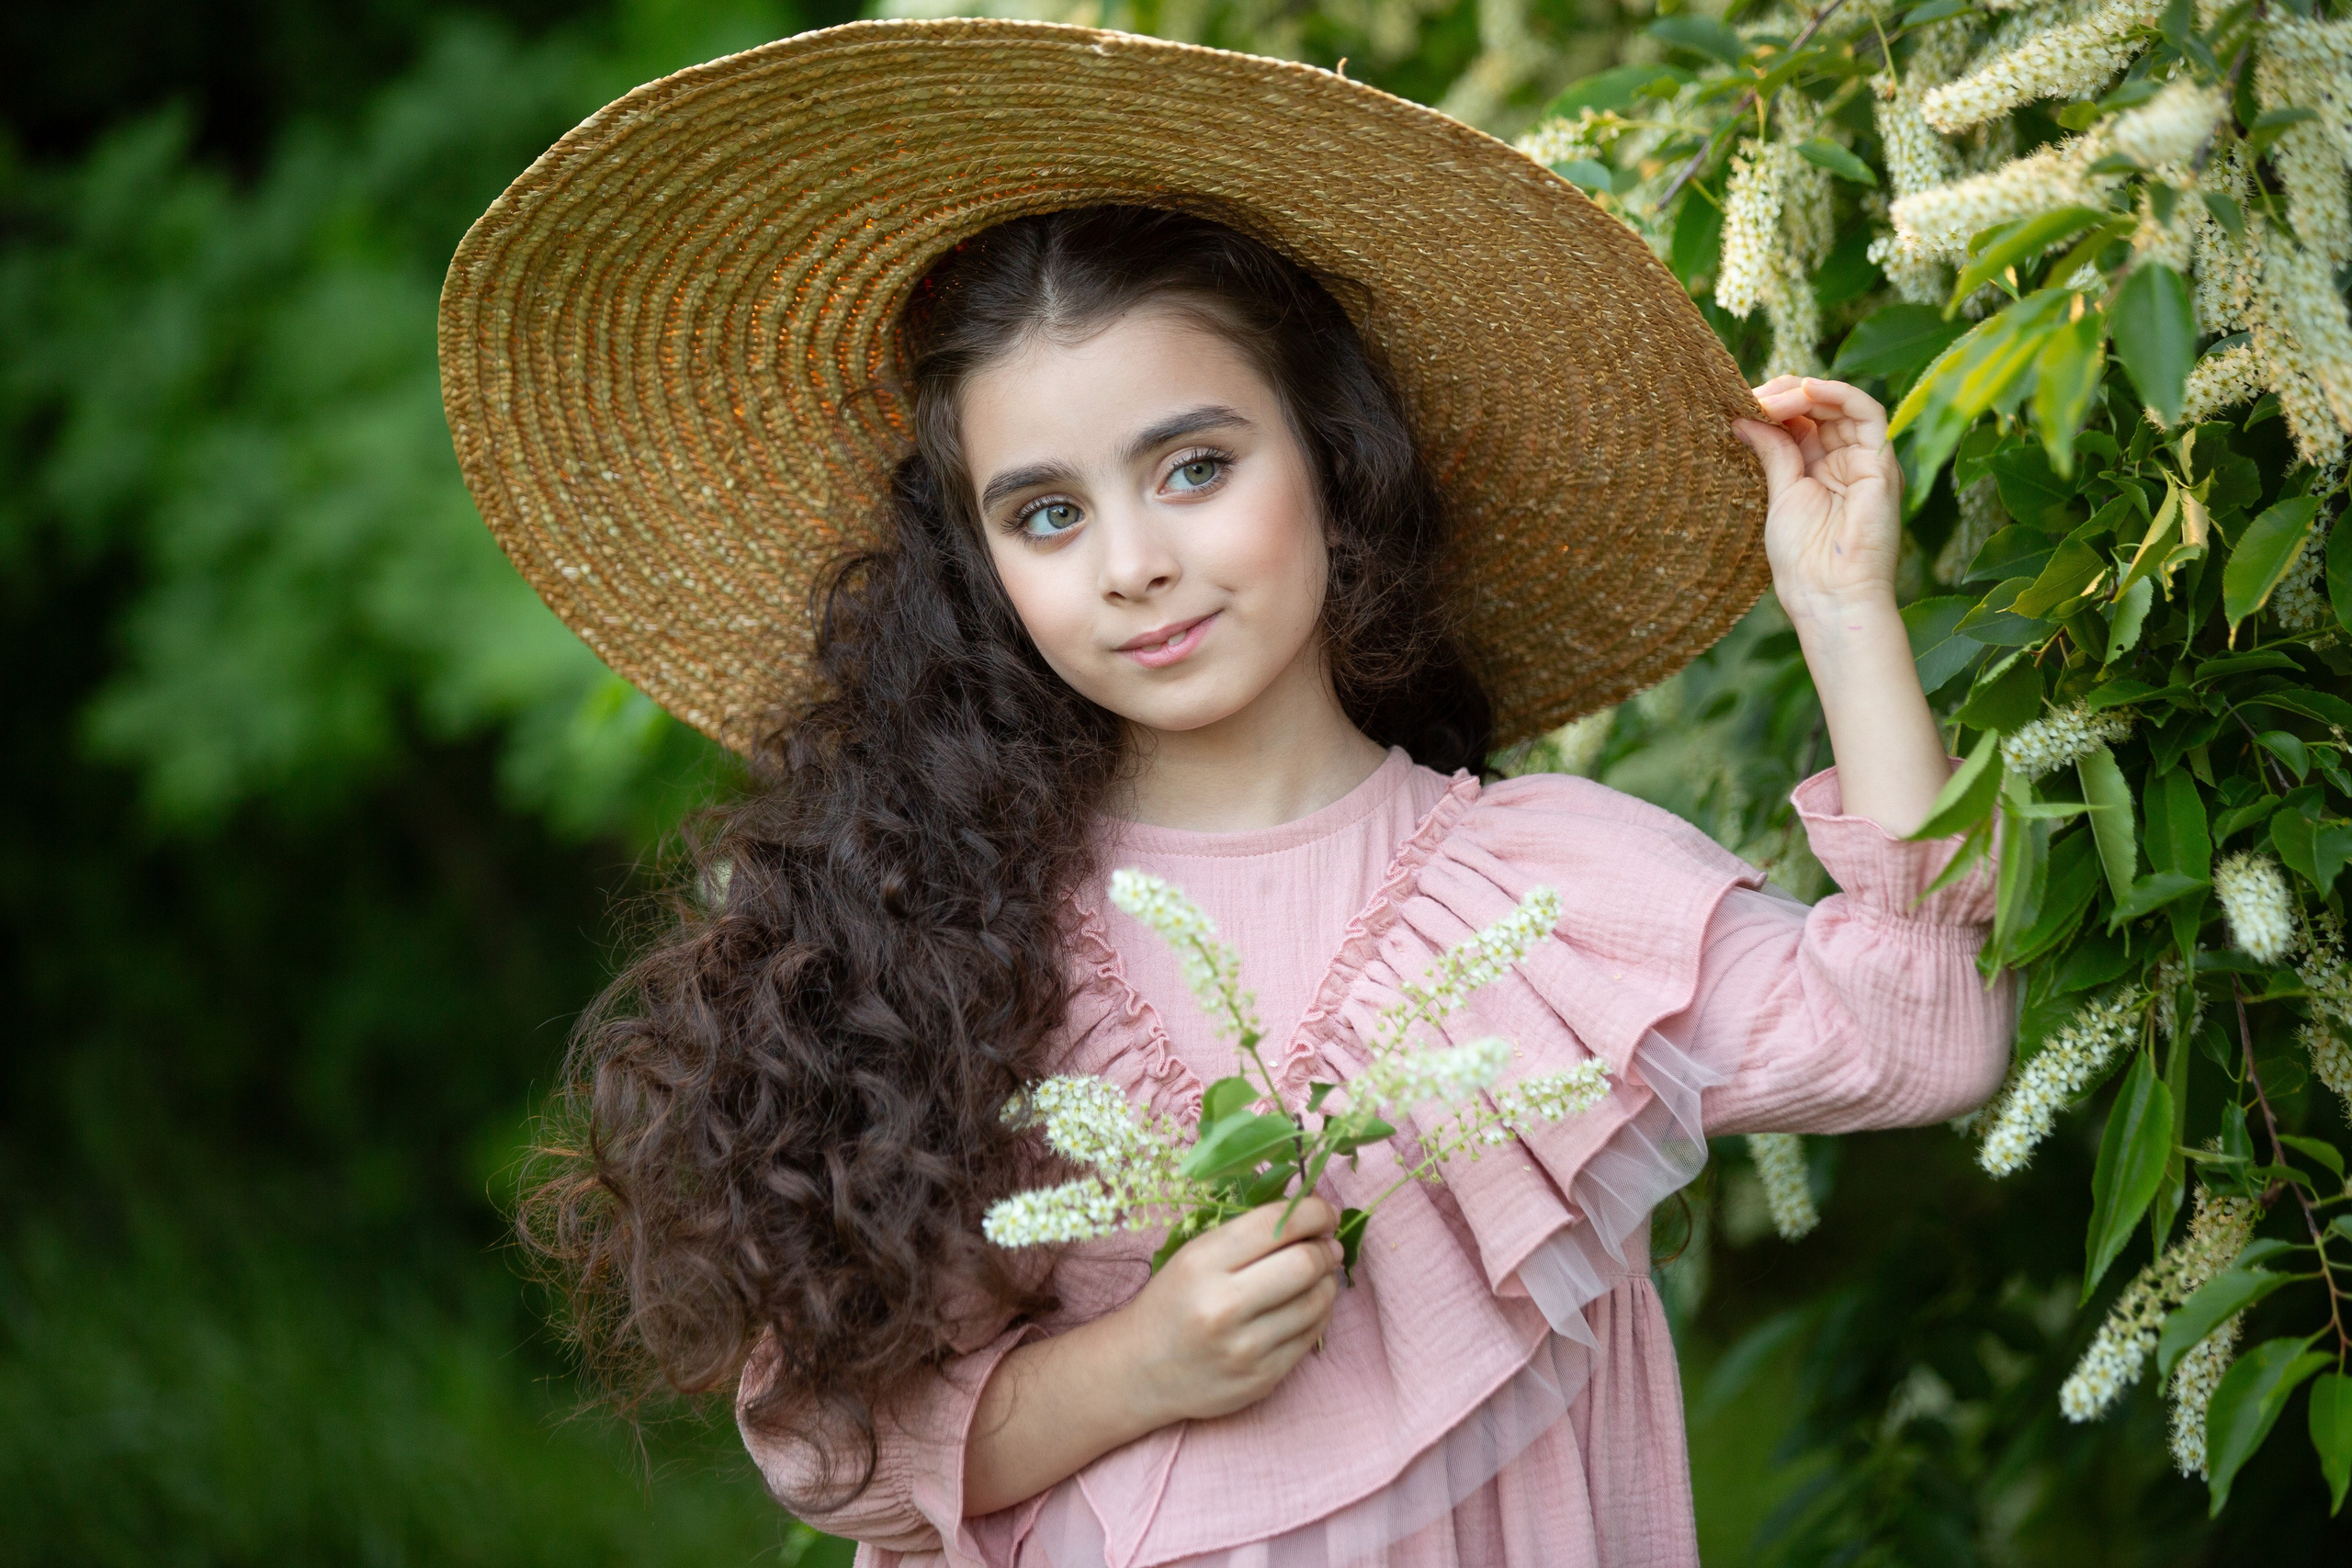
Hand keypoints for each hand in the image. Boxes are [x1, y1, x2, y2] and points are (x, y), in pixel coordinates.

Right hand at [961, 1197, 1339, 1514]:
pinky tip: (1306, 1304)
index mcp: (1203, 1264)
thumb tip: (1316, 1220)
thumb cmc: (1174, 1301)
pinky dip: (1318, 1313)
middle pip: (1305, 1264)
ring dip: (1327, 1281)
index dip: (1314, 1213)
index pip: (1277, 1226)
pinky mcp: (1262, 1379)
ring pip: (1317, 1301)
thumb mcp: (1195, 1256)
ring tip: (1318, 1274)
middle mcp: (1223, 1307)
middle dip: (1326, 1248)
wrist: (1142, 1370)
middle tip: (1327, 1244)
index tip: (1324, 1213)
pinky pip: (1311, 1336)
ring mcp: (1245, 1348)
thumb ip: (1249, 1236)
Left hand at [1734, 376, 1904, 624]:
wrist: (1829, 594)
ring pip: (1840, 404)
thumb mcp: (1780, 494)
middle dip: (1783, 396)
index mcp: (1816, 469)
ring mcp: (1865, 459)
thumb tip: (1744, 416)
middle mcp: (1844, 460)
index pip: (1799, 420)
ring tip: (1771, 399)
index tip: (1740, 403)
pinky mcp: (1882, 462)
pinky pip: (1868, 412)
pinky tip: (1807, 389)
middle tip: (1750, 397)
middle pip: (1818, 408)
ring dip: (1804, 393)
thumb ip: (1772, 451)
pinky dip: (1839, 393)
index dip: (1772, 406)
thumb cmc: (1802, 558)